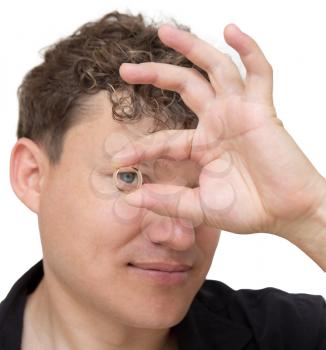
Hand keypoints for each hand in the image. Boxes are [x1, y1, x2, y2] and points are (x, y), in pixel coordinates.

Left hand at [112, 24, 325, 236]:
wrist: (285, 213)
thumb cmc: (247, 210)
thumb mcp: (198, 207)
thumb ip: (165, 201)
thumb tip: (129, 200)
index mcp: (201, 146)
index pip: (163, 138)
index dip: (140, 147)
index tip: (118, 160)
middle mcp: (217, 122)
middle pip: (183, 86)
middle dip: (154, 73)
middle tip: (124, 69)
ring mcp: (238, 112)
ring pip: (214, 68)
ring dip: (192, 48)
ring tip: (166, 32)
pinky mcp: (261, 109)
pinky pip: (258, 72)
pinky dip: (248, 50)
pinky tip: (232, 32)